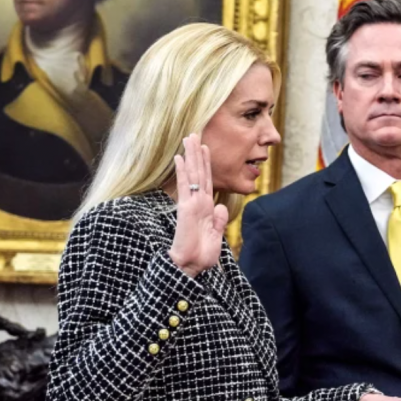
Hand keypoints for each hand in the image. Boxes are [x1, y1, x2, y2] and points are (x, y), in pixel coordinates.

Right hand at [169, 134, 227, 277]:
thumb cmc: (201, 255)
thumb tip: (220, 205)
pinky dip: (183, 172)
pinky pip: (185, 187)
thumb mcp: (216, 236)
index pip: (207, 180)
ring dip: (191, 156)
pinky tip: (180, 158)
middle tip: (194, 133)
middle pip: (199, 172)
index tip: (205, 147)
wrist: (190, 267)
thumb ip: (218, 220)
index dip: (206, 164)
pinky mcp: (186, 209)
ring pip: (192, 175)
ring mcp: (191, 204)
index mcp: (206, 208)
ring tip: (188, 138)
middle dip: (197, 153)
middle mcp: (198, 202)